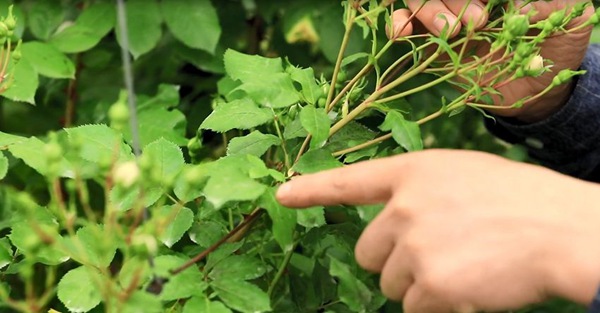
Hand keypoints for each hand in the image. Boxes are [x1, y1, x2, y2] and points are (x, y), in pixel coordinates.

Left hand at [276, 150, 599, 311]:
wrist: (560, 229)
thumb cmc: (517, 202)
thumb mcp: (461, 177)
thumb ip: (420, 195)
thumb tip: (392, 229)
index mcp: (412, 174)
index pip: (350, 181)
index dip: (312, 189)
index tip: (281, 195)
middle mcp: (404, 207)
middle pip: (366, 253)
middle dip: (391, 263)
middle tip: (435, 258)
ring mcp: (414, 246)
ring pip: (390, 285)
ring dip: (418, 287)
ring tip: (462, 268)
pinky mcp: (430, 285)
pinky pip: (414, 308)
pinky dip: (437, 307)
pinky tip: (469, 288)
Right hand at [389, 0, 593, 121]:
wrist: (537, 91)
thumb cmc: (556, 51)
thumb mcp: (570, 25)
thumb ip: (553, 8)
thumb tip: (520, 6)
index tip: (488, 6)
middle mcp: (470, 1)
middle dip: (453, 2)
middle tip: (477, 23)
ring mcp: (447, 18)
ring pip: (420, 1)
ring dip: (427, 10)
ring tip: (449, 30)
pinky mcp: (432, 43)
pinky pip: (406, 26)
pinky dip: (399, 24)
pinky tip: (402, 32)